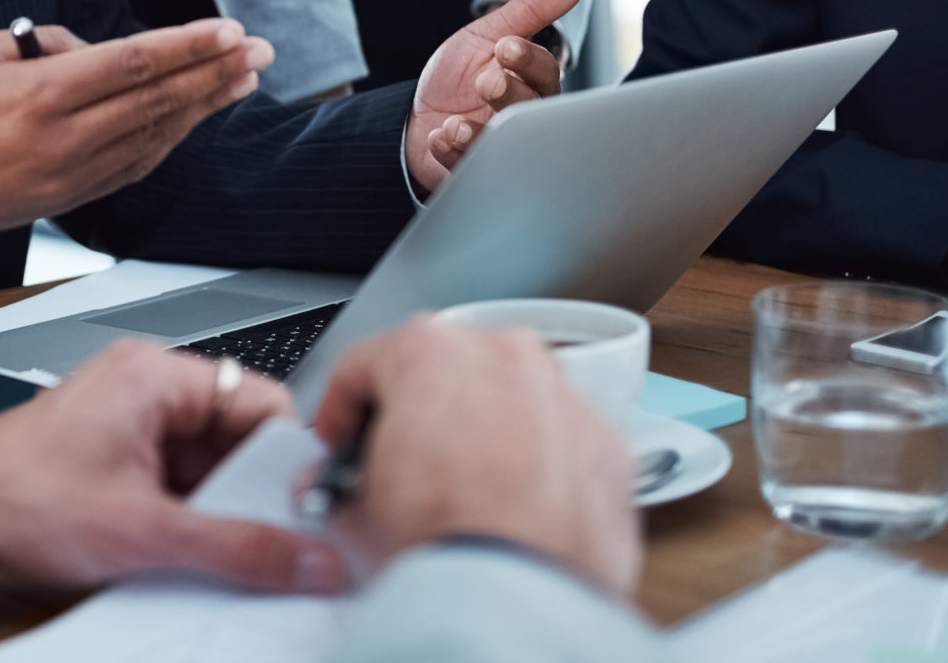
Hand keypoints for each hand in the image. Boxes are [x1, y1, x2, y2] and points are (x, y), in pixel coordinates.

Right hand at [0, 19, 271, 235]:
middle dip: (213, 72)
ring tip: (241, 78)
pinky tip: (194, 118)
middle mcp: (62, 141)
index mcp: (37, 97)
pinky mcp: (71, 199)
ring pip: (154, 135)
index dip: (185, 47)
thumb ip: (45, 45)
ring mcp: (71, 176)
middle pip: (156, 100)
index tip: (225, 31)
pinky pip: (135, 164)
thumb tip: (96, 48)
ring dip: (204, 106)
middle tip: (256, 49)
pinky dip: (171, 139)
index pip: (130, 64)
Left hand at [0, 342, 344, 593]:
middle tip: (271, 545)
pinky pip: (175, 478)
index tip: (309, 511)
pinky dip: (188, 515)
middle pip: (238, 435)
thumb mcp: (145, 532)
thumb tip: (308, 557)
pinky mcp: (112, 454)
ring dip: (219, 508)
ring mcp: (126, 419)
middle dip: (253, 492)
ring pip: (208, 462)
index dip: (291, 460)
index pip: (263, 399)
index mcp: (154, 375)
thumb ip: (238, 548)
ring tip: (215, 551)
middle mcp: (142, 385)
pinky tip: (184, 550)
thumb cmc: (13, 500)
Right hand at [308, 316, 639, 597]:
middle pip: (444, 368)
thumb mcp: (359, 508)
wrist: (519, 598)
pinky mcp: (606, 439)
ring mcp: (561, 392)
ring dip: (484, 428)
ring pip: (508, 394)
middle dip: (421, 412)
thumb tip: (350, 494)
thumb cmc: (448, 542)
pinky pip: (558, 434)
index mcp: (430, 349)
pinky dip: (538, 459)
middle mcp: (503, 354)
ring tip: (466, 485)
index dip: (341, 410)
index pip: (363, 363)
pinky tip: (517, 502)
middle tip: (403, 463)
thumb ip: (345, 481)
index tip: (341, 440)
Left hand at [404, 0, 585, 193]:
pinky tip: (439, 137)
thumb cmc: (460, 76)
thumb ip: (531, 9)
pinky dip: (452, 152)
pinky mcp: (474, 172)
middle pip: (530, 110)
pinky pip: (470, 167)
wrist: (415, 116)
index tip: (506, 47)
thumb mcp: (488, 34)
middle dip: (508, 94)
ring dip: (479, 133)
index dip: (528, 61)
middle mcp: (523, 120)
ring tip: (455, 123)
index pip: (545, 74)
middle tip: (485, 80)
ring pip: (503, 145)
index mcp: (531, 85)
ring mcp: (500, 149)